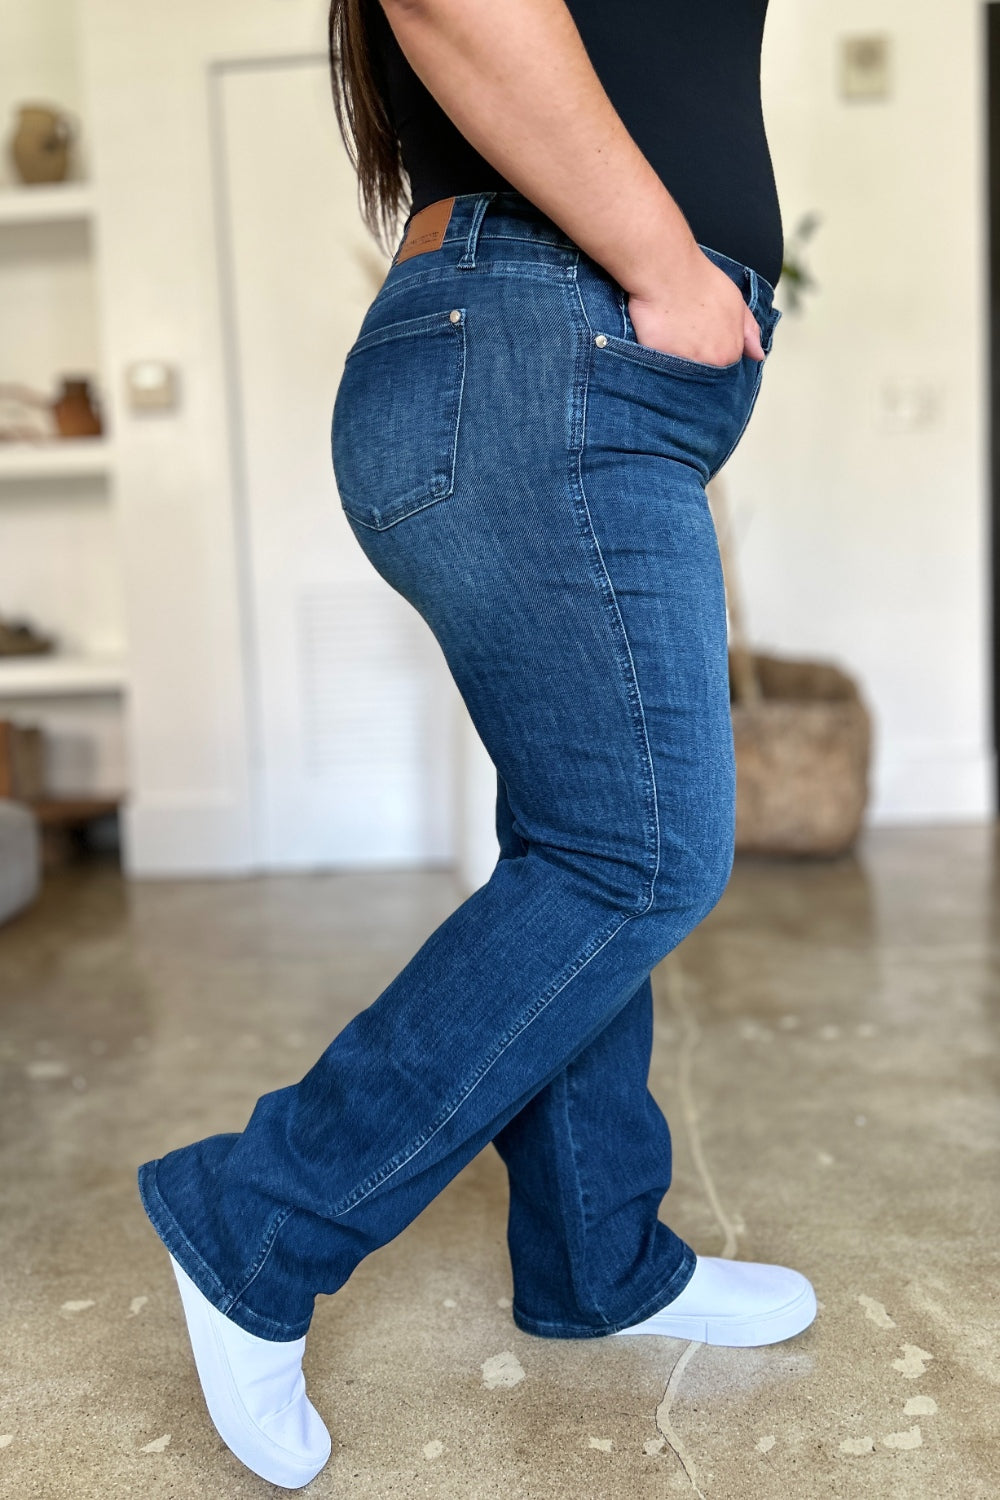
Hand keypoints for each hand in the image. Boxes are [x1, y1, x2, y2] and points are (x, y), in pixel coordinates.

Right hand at [626, 247, 764, 366]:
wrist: (668, 272)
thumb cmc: (701, 281)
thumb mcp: (735, 302)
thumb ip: (749, 331)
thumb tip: (758, 355)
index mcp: (729, 352)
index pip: (722, 366)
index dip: (711, 351)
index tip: (701, 336)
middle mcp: (710, 363)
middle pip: (702, 373)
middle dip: (695, 359)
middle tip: (685, 335)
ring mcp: (683, 365)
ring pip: (680, 374)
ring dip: (676, 360)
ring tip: (671, 335)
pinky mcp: (658, 361)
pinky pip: (658, 368)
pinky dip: (656, 358)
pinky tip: (657, 339)